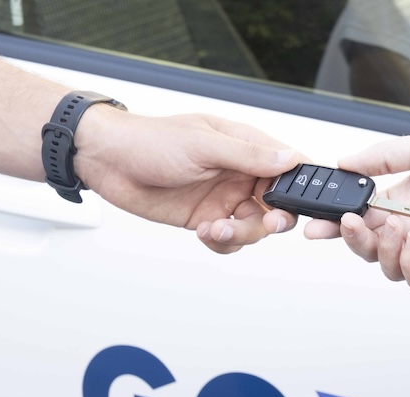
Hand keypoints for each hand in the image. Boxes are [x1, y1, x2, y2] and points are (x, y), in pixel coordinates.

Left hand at [75, 107, 303, 253]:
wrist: (108, 161)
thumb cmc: (150, 141)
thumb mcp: (204, 145)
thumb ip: (249, 155)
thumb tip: (288, 158)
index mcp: (245, 146)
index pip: (288, 166)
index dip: (300, 187)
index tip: (301, 204)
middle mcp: (238, 174)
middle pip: (277, 205)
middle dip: (275, 219)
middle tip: (267, 223)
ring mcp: (223, 199)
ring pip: (254, 228)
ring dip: (241, 234)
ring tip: (216, 230)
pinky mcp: (205, 219)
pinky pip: (229, 241)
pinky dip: (221, 243)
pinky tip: (203, 232)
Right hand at [305, 131, 409, 287]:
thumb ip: (383, 158)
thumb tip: (344, 162)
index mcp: (405, 198)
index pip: (362, 215)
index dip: (337, 222)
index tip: (316, 223)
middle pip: (369, 245)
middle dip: (352, 238)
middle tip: (348, 225)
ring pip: (388, 265)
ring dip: (383, 249)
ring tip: (397, 227)